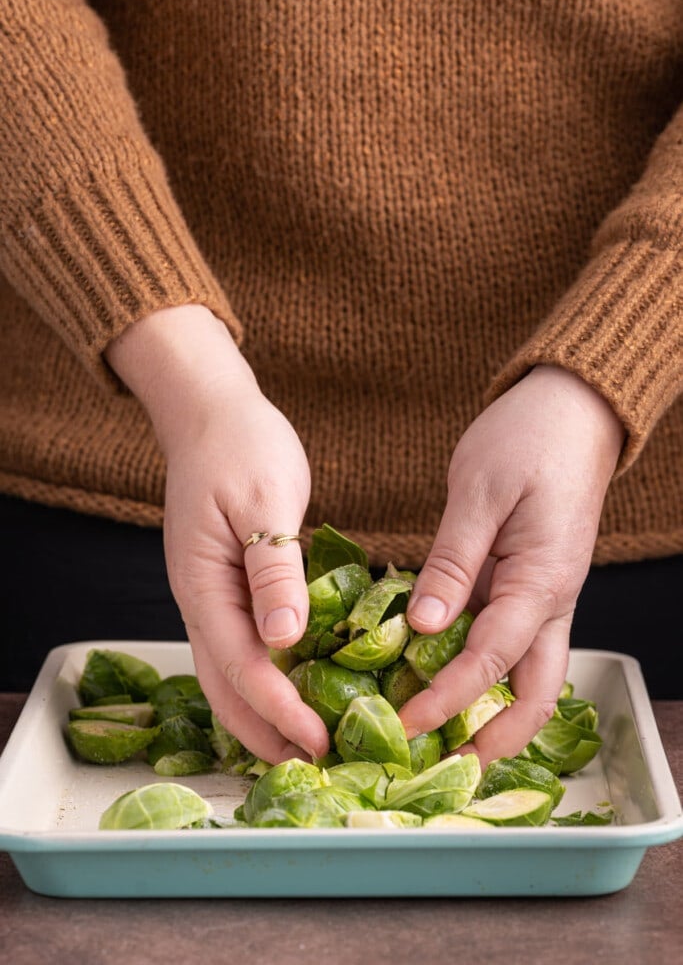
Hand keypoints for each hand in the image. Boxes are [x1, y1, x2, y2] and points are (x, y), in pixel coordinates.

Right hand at [105, 305, 328, 763]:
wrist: (213, 415)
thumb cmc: (241, 447)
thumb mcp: (263, 498)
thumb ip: (272, 569)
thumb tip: (285, 640)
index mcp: (203, 584)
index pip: (241, 666)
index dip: (280, 709)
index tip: (320, 740)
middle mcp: (199, 601)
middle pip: (225, 686)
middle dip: (267, 732)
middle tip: (317, 764)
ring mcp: (209, 597)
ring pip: (229, 674)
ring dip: (263, 715)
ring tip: (307, 745)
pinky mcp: (227, 588)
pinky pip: (241, 648)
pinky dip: (266, 681)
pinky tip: (297, 690)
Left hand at [400, 365, 624, 764]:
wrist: (571, 411)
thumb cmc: (527, 440)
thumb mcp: (479, 493)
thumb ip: (452, 563)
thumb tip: (420, 625)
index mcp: (541, 582)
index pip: (489, 660)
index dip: (446, 698)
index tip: (404, 722)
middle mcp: (551, 601)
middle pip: (533, 694)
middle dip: (492, 738)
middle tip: (439, 761)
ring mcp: (545, 595)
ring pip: (527, 675)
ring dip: (491, 711)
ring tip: (440, 732)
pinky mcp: (530, 584)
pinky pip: (512, 641)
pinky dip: (484, 669)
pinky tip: (442, 672)